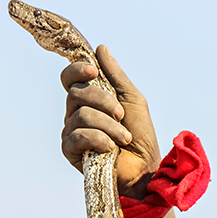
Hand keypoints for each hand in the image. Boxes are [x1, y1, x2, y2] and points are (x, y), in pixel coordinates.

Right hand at [61, 45, 161, 199]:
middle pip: (76, 93)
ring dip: (108, 125)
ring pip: (80, 115)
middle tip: (121, 115)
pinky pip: (77, 136)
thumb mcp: (133, 99)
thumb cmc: (141, 135)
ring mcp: (72, 132)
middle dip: (103, 101)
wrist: (145, 168)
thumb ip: (116, 75)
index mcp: (89, 99)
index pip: (70, 77)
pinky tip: (110, 148)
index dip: (77, 69)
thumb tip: (100, 49)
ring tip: (124, 138)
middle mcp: (76, 113)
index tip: (93, 70)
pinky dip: (98, 139)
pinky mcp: (71, 151)